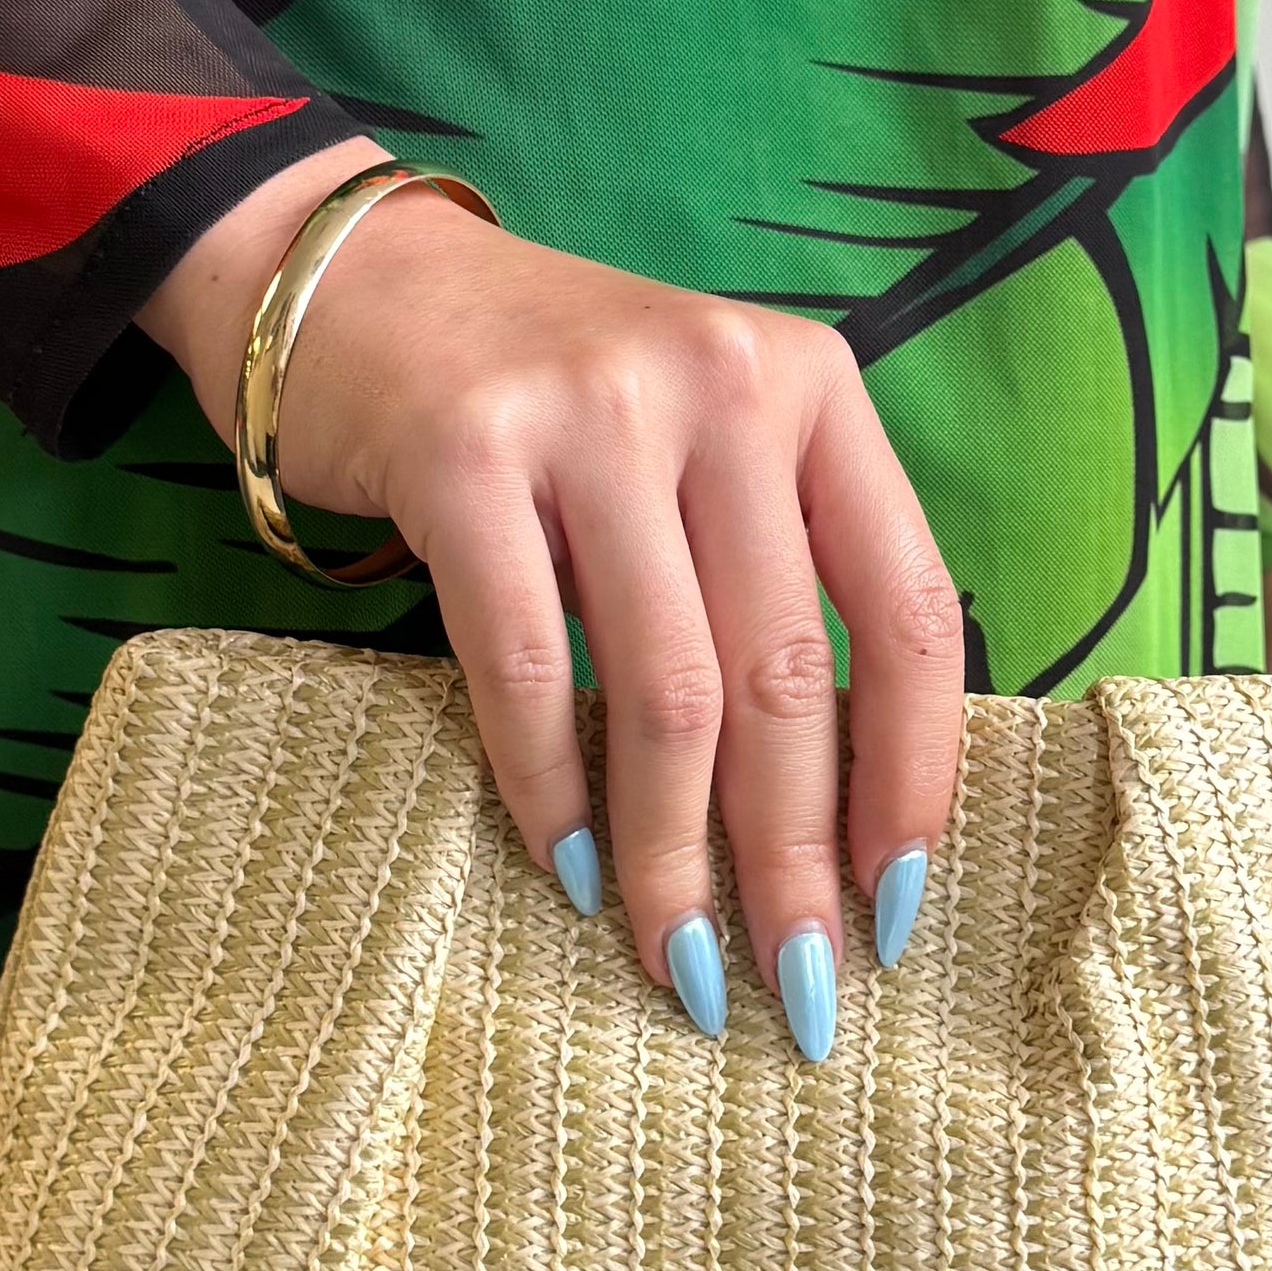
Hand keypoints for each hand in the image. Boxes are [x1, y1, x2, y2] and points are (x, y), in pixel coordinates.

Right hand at [141, 140, 965, 1053]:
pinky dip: (552, 789)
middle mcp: (719, 388)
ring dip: (675, 856)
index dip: (913, 775)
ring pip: (666, 691)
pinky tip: (571, 872)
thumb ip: (781, 567)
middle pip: (786, 675)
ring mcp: (592, 413)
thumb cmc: (556, 395)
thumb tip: (847, 807)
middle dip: (793, 858)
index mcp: (810, 392)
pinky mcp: (466, 454)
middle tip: (794, 990)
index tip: (896, 907)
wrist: (357, 280)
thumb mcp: (705, 440)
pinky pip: (528, 666)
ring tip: (679, 962)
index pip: (905, 610)